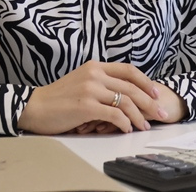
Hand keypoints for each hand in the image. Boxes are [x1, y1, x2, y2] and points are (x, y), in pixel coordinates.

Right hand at [17, 60, 167, 134]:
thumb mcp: (81, 81)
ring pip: (125, 101)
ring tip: (144, 125)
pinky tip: (127, 129)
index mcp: (95, 66)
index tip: (156, 93)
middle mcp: (94, 74)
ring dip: (139, 116)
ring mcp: (90, 89)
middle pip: (131, 87)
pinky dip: (124, 123)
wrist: (35, 107)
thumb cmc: (58, 98)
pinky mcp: (86, 105)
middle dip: (149, 102)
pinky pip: (114, 115)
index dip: (145, 82)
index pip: (128, 70)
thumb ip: (100, 82)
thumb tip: (123, 94)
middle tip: (160, 113)